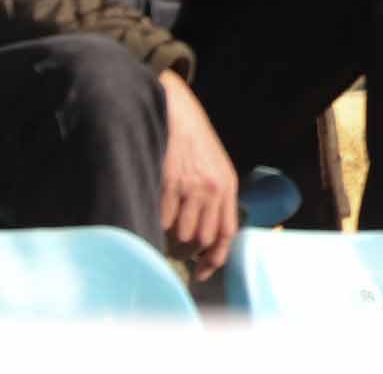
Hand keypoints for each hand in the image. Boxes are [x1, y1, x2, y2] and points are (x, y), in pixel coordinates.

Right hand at [157, 69, 239, 280]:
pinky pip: (163, 220)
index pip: (226, 233)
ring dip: (171, 240)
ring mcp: (190, 186)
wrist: (175, 111)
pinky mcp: (168, 183)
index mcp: (227, 186)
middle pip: (202, 239)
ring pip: (181, 235)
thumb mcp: (214, 166)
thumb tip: (205, 237)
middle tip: (176, 250)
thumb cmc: (193, 141)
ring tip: (164, 230)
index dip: (215, 258)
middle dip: (188, 252)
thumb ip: (215, 197)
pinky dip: (157, 224)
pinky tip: (155, 214)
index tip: (202, 273)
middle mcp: (212, 188)